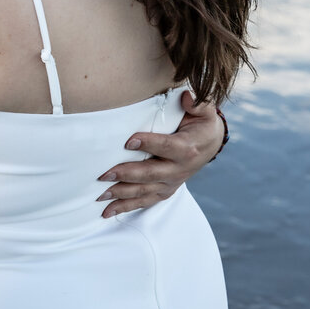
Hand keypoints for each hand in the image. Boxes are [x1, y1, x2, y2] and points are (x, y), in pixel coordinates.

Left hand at [97, 89, 225, 216]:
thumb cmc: (201, 124)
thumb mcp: (205, 111)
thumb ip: (199, 103)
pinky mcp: (163, 191)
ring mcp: (170, 183)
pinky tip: (107, 211)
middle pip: (151, 174)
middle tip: (105, 173)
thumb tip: (187, 97)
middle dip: (127, 174)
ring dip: (121, 193)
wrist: (208, 144)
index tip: (129, 141)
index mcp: (187, 148)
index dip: (149, 144)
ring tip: (101, 194)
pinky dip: (125, 207)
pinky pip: (144, 201)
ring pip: (144, 191)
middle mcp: (179, 169)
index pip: (166, 147)